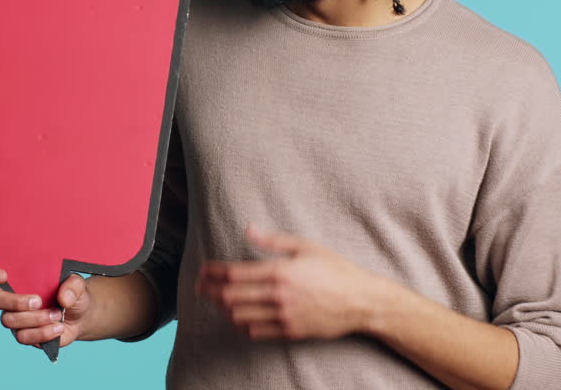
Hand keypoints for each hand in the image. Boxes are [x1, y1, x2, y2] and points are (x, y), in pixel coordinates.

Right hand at [0, 258, 95, 348]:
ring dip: (34, 318)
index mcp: (13, 275)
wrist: (81, 315)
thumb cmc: (72, 292)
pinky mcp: (22, 334)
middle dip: (11, 301)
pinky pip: (23, 337)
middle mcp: (7, 296)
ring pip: (7, 320)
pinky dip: (42, 333)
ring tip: (56, 314)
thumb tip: (63, 297)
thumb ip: (73, 285)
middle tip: (37, 301)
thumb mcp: (77, 283)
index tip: (3, 275)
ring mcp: (12, 316)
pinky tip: (57, 327)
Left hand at [196, 223, 390, 341]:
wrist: (361, 301)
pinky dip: (240, 324)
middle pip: (230, 296)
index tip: (202, 270)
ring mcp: (284, 316)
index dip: (212, 272)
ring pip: (239, 316)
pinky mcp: (290, 331)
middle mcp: (278, 296)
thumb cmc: (336, 270)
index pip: (234, 273)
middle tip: (199, 287)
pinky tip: (237, 317)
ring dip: (222, 309)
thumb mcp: (306, 247)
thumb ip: (273, 240)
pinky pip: (255, 332)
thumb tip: (248, 228)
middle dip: (209, 291)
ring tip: (215, 300)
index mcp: (280, 271)